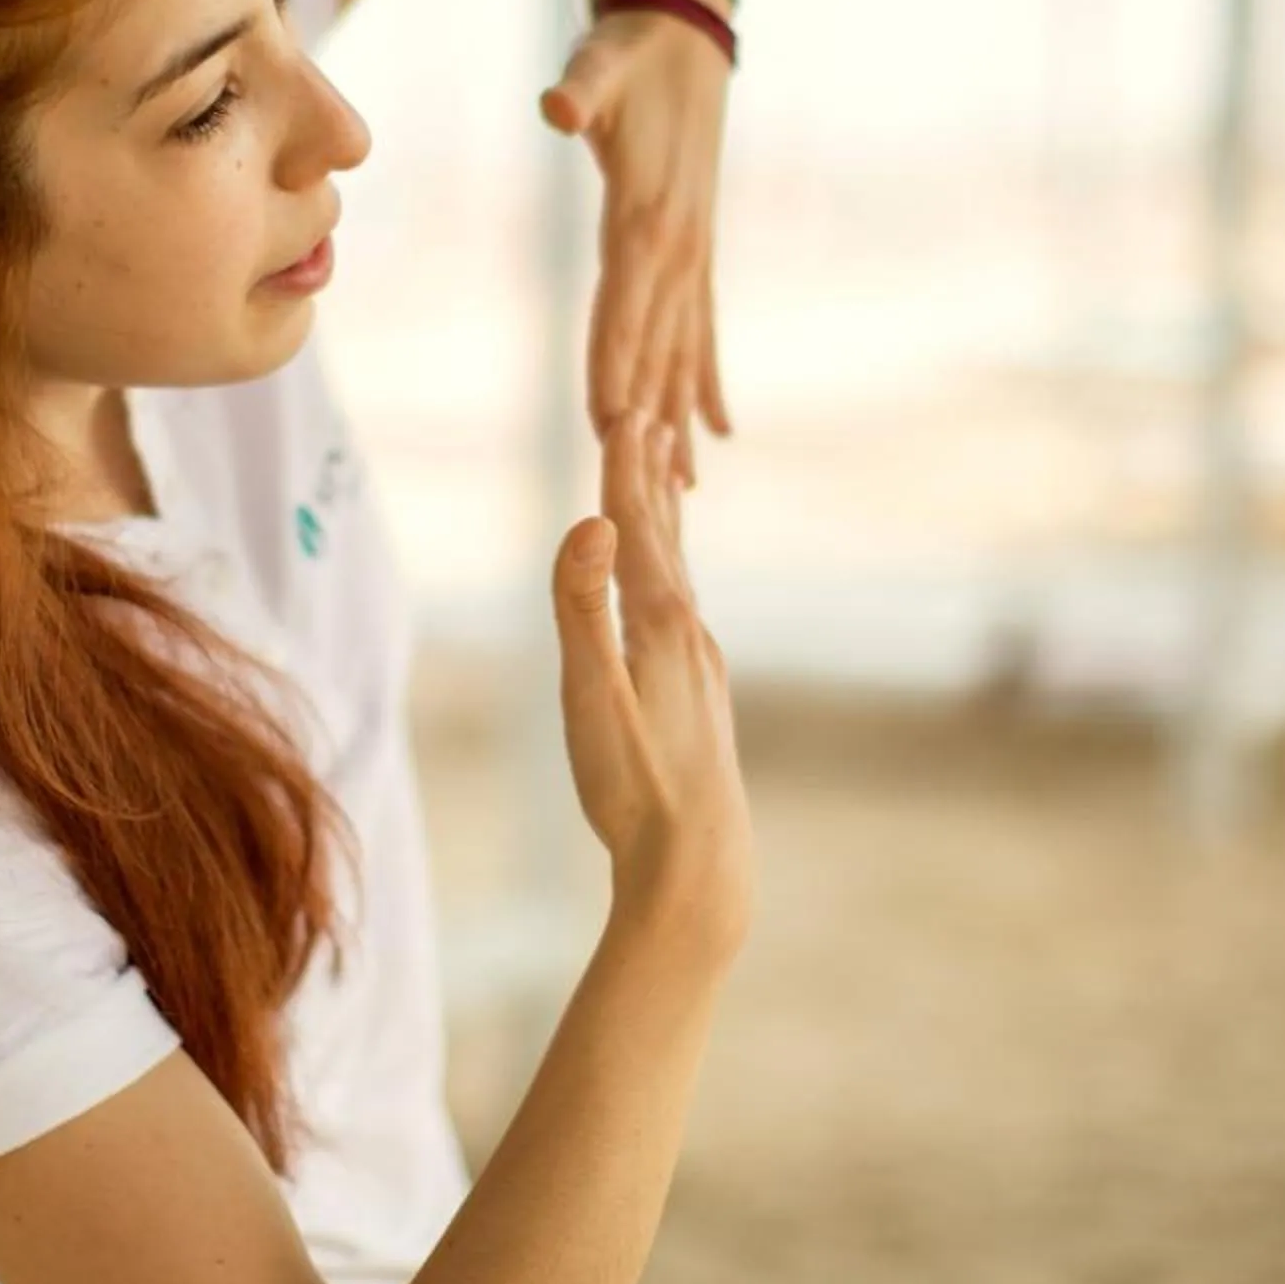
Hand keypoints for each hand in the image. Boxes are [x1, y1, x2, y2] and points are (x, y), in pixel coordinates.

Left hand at [538, 0, 733, 487]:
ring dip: (681, 418)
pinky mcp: (697, 250)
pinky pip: (703, 328)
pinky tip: (716, 431)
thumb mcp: (602, 60)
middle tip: (643, 492)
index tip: (612, 425)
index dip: (616, 362)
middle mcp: (677, 246)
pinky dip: (706, 380)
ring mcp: (693, 253)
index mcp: (647, 214)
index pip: (625, 302)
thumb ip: (582, 85)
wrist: (684, 30)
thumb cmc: (631, 50)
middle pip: (655, 346)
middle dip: (646, 417)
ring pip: (684, 351)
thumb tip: (561, 102)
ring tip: (686, 491)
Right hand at [547, 406, 751, 964]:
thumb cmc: (635, 789)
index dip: (624, 475)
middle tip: (648, 425)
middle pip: (667, 543)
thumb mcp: (590, 697)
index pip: (637, 532)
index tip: (625, 415)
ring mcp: (702, 670)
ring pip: (681, 580)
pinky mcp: (702, 703)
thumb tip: (590, 521)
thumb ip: (583, 608)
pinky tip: (674, 605)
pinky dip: (675, 583)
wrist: (700, 867)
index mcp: (661, 626)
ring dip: (668, 530)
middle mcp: (690, 637)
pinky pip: (685, 619)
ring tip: (666, 496)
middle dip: (651, 483)